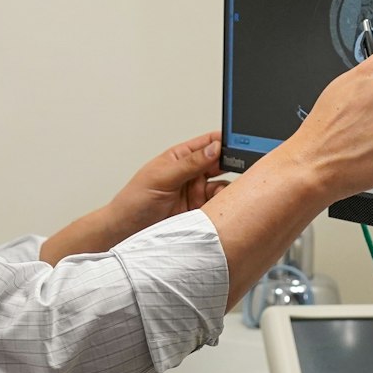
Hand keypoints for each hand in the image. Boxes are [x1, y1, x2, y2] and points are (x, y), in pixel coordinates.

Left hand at [40, 132, 227, 264]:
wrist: (124, 232)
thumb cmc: (133, 200)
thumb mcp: (161, 177)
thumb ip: (189, 163)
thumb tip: (214, 148)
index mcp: (181, 158)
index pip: (210, 143)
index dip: (226, 140)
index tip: (242, 142)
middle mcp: (192, 174)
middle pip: (223, 163)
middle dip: (236, 163)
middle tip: (248, 166)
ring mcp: (197, 194)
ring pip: (225, 186)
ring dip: (233, 187)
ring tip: (238, 189)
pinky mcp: (200, 213)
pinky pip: (220, 206)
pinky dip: (227, 206)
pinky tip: (228, 206)